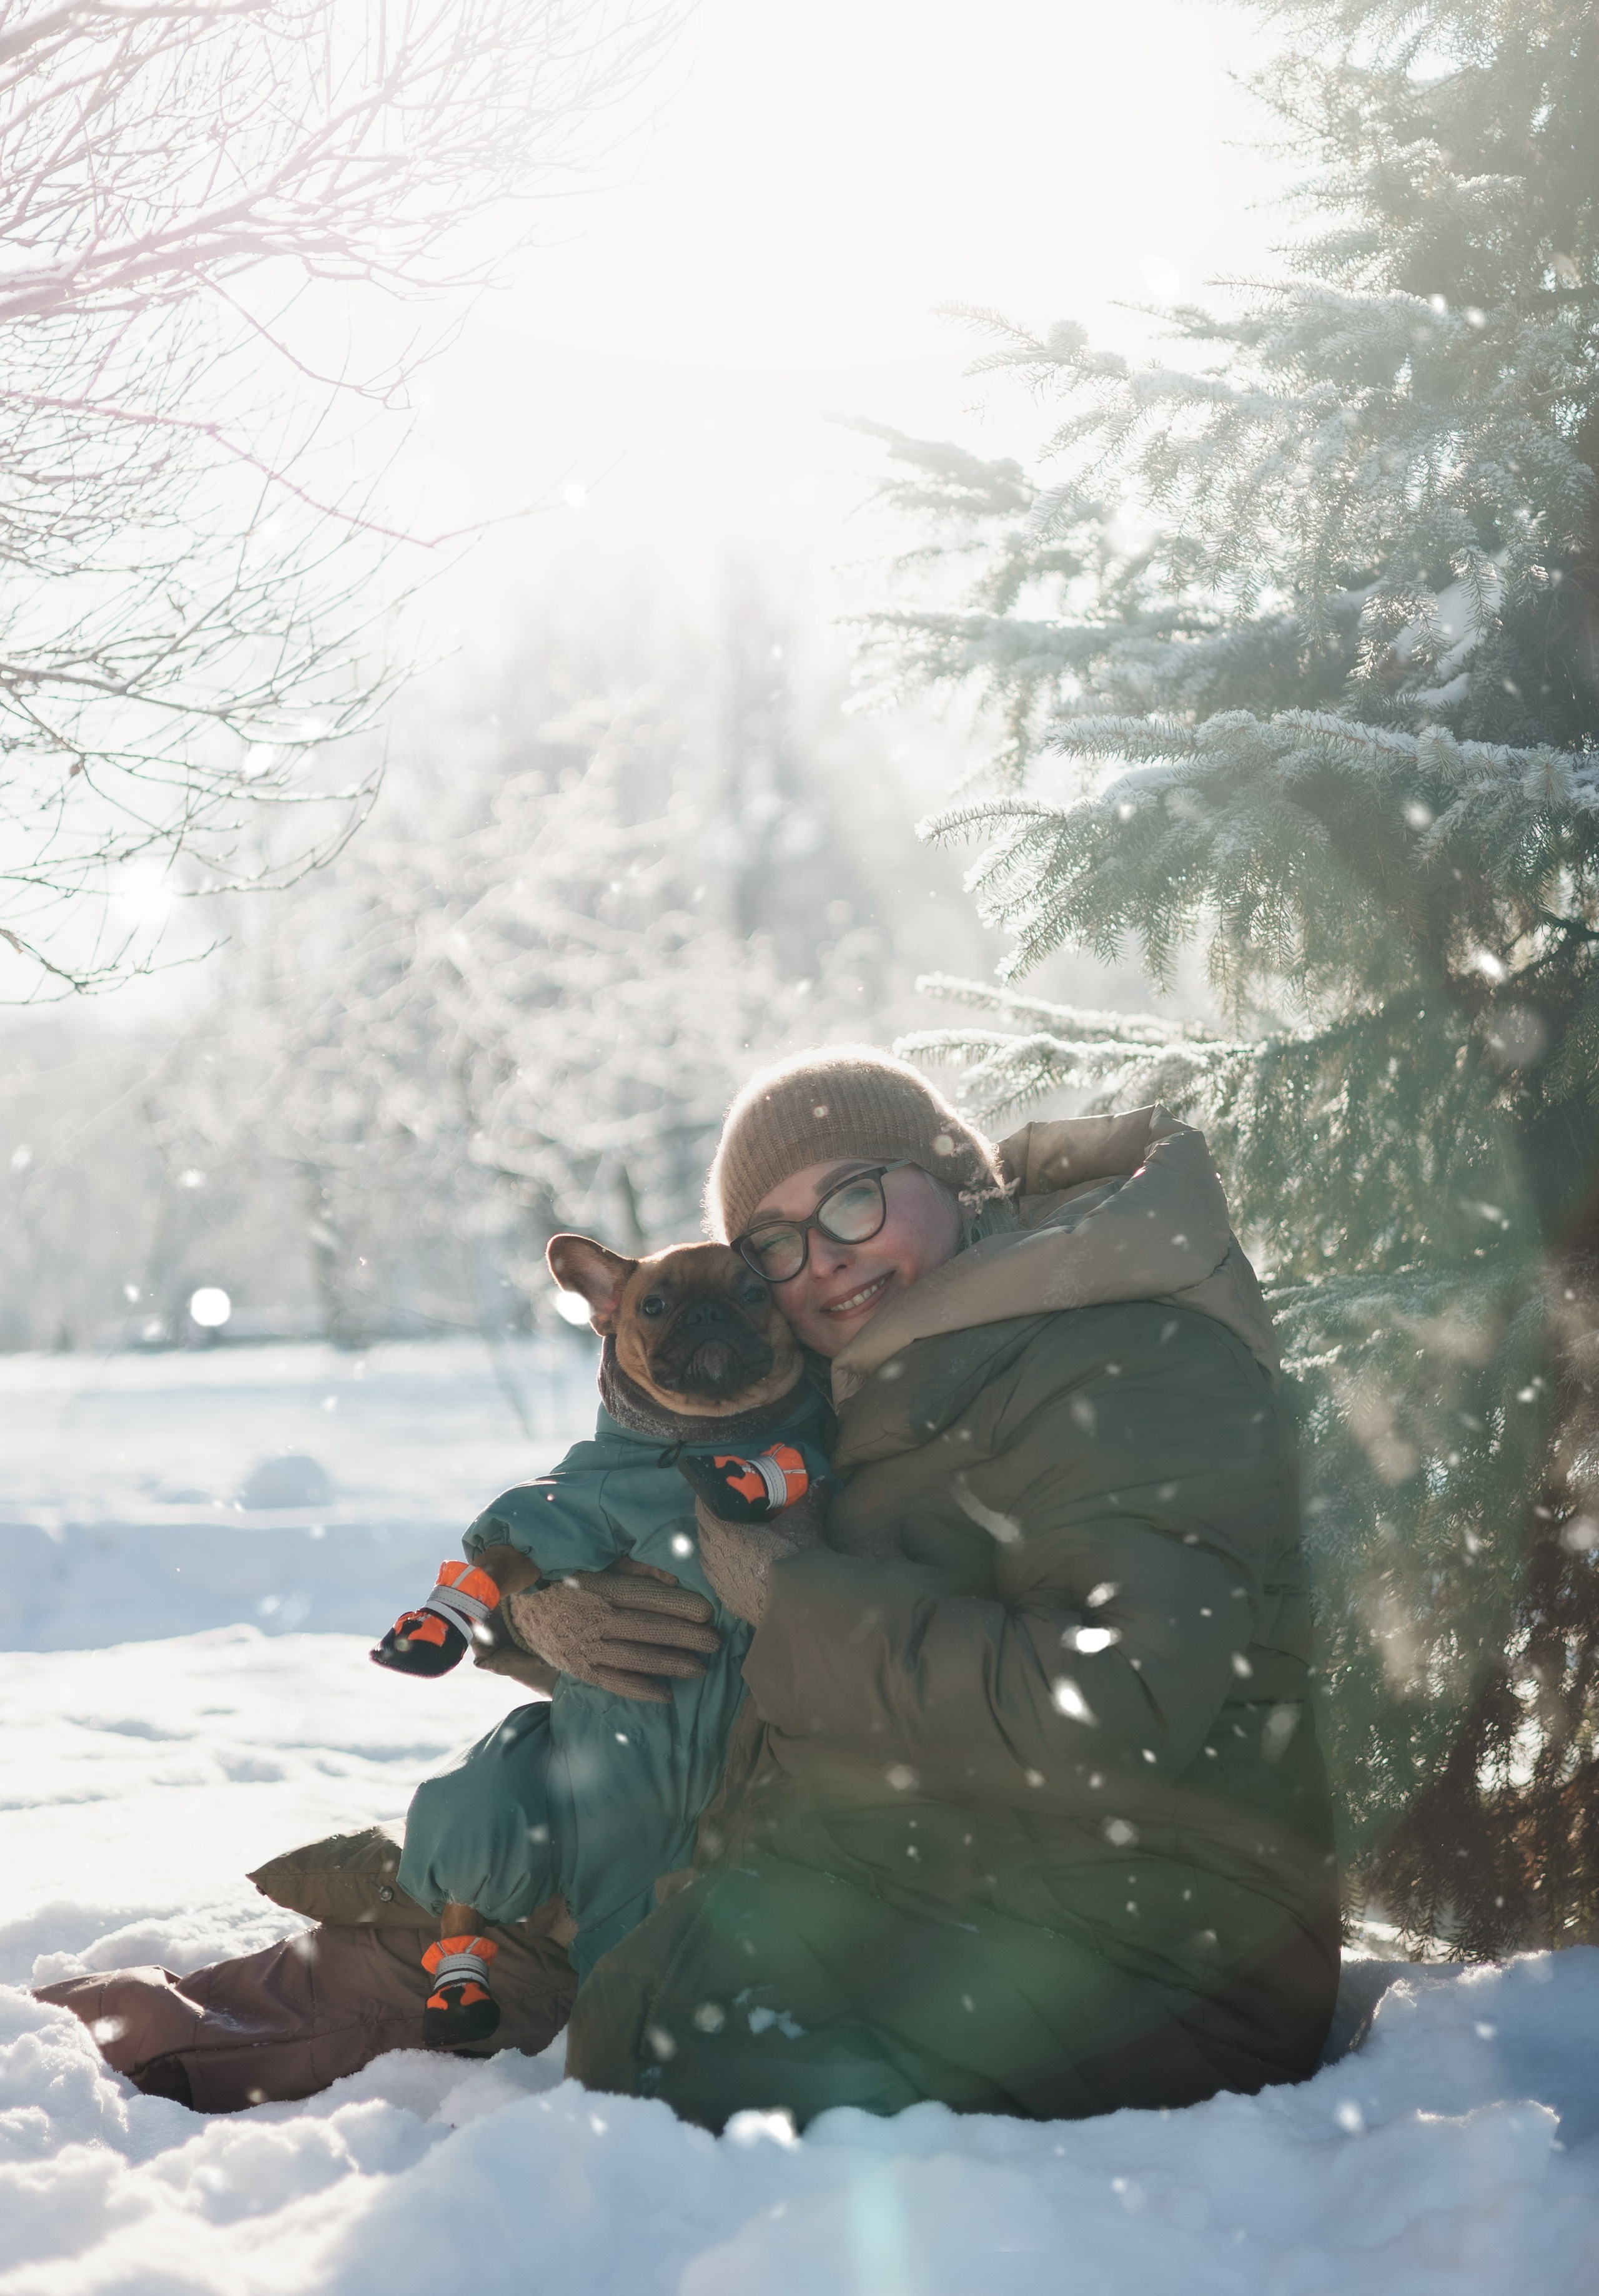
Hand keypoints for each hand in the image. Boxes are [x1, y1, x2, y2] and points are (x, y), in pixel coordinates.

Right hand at [501, 1557, 719, 1702]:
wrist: (519, 1608)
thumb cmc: (567, 1581)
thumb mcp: (597, 1565)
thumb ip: (634, 1570)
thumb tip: (671, 1579)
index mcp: (602, 1589)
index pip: (646, 1597)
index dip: (679, 1605)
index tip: (707, 1612)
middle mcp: (597, 1619)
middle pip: (648, 1629)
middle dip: (686, 1637)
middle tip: (715, 1643)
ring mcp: (588, 1648)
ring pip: (636, 1658)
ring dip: (671, 1665)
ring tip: (700, 1669)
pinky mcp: (581, 1669)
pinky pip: (614, 1683)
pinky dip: (640, 1691)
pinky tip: (665, 1695)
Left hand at [691, 1484, 828, 1626]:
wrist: (800, 1604)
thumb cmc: (794, 1557)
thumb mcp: (805, 1521)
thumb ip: (811, 1497)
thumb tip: (822, 1481)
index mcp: (722, 1532)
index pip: (703, 1507)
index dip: (710, 1496)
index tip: (720, 1491)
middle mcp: (712, 1556)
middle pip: (704, 1530)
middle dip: (714, 1519)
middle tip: (731, 1512)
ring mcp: (717, 1581)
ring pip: (709, 1555)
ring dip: (717, 1544)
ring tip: (735, 1538)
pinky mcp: (727, 1600)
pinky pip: (717, 1577)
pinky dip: (724, 1567)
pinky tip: (740, 1566)